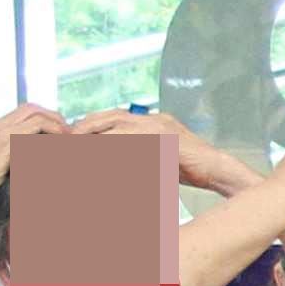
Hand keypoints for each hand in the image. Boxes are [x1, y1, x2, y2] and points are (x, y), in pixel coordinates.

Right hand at [0, 103, 71, 227]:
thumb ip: (6, 161)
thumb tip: (26, 163)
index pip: (20, 113)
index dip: (44, 119)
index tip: (59, 133)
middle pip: (29, 108)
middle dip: (54, 116)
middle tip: (69, 132)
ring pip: (34, 113)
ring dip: (57, 123)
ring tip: (70, 137)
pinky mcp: (3, 144)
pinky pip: (35, 127)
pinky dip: (53, 131)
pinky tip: (63, 144)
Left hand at [72, 107, 261, 200]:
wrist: (217, 169)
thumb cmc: (189, 167)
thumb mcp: (159, 155)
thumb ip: (138, 151)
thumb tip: (112, 152)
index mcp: (151, 120)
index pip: (114, 116)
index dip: (91, 124)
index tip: (73, 135)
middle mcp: (154, 119)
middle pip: (111, 116)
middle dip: (86, 127)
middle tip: (67, 139)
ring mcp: (160, 127)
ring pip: (118, 127)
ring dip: (96, 137)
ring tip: (77, 146)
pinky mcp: (165, 140)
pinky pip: (133, 143)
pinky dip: (115, 148)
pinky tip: (101, 157)